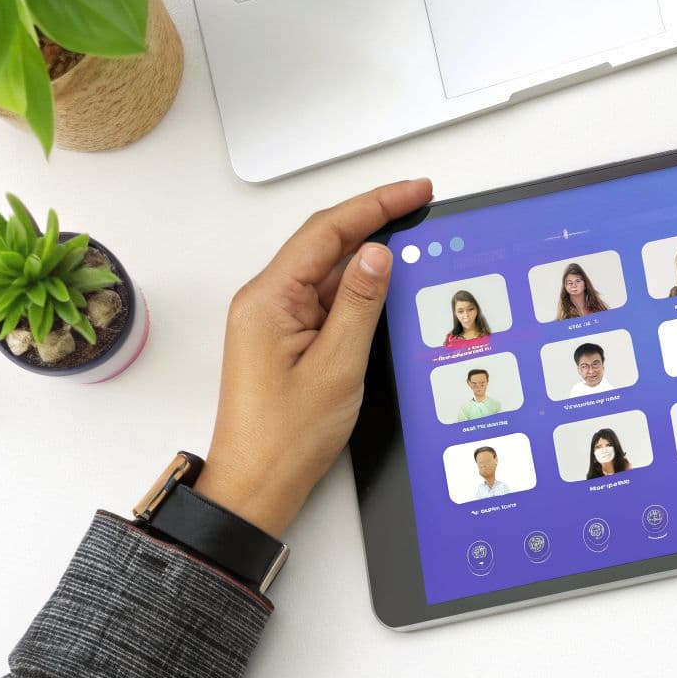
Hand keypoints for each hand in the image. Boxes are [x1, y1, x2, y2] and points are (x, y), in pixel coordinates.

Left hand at [193, 180, 433, 535]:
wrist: (256, 485)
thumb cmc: (284, 438)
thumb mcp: (337, 366)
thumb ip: (359, 303)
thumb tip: (379, 255)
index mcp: (268, 299)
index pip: (326, 232)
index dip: (374, 205)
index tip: (413, 192)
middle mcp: (267, 301)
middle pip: (326, 243)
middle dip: (375, 218)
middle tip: (420, 202)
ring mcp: (276, 320)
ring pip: (328, 271)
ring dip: (370, 254)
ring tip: (414, 238)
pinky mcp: (287, 339)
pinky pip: (326, 299)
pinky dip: (359, 287)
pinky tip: (387, 285)